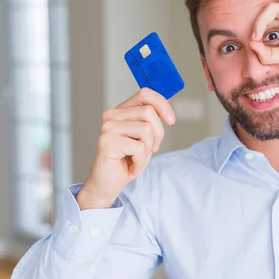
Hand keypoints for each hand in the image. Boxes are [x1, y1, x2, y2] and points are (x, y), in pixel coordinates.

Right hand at [78, 88, 174, 208]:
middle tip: (149, 150)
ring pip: (147, 130)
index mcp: (121, 111)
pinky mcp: (107, 142)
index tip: (171, 120)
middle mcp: (111, 116)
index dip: (162, 103)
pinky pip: (139, 148)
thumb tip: (166, 112)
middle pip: (149, 112)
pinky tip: (130, 166)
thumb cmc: (127, 161)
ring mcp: (107, 128)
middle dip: (158, 134)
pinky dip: (141, 161)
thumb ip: (151, 122)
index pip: (144, 93)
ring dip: (148, 150)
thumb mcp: (144, 138)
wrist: (108, 184)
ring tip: (136, 158)